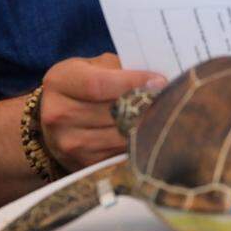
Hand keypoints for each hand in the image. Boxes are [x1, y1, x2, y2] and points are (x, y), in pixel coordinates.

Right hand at [39, 53, 165, 171]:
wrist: (58, 119)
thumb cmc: (83, 85)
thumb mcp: (94, 66)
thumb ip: (120, 69)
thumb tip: (157, 80)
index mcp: (60, 81)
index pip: (98, 84)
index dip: (132, 83)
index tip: (160, 81)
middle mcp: (58, 114)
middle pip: (112, 112)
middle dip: (145, 106)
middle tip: (172, 99)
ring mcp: (69, 143)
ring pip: (119, 136)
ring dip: (146, 126)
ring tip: (165, 115)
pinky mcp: (83, 163)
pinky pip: (120, 154)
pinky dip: (138, 143)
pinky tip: (151, 133)